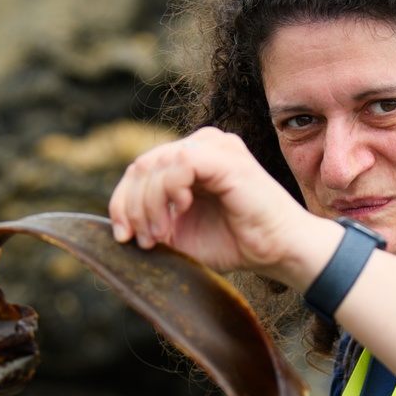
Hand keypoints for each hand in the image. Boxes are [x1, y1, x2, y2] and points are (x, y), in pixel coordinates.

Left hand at [108, 126, 340, 284]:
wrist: (278, 250)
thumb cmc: (236, 243)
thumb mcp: (180, 233)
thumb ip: (151, 219)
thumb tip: (116, 224)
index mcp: (190, 159)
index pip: (140, 169)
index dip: (122, 202)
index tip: (123, 236)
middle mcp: (202, 145)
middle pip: (141, 165)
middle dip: (131, 206)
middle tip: (143, 240)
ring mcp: (214, 146)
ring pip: (156, 163)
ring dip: (148, 204)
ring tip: (161, 234)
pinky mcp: (224, 156)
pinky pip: (178, 163)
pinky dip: (170, 190)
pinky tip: (182, 210)